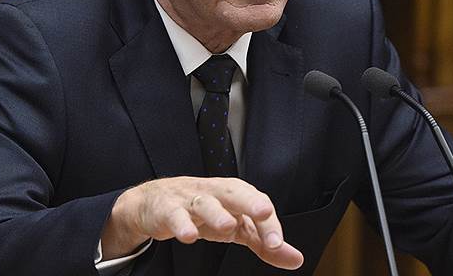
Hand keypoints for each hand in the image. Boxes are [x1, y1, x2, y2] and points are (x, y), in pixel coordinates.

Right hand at [101, 176, 303, 269]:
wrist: (156, 203)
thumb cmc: (204, 213)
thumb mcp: (237, 228)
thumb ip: (264, 244)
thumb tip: (295, 259)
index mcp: (236, 195)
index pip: (258, 204)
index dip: (269, 224)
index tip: (277, 244)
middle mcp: (216, 193)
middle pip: (235, 192)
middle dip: (250, 201)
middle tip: (264, 212)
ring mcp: (191, 200)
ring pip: (205, 202)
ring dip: (216, 214)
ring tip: (227, 226)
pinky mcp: (168, 209)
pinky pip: (175, 215)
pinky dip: (182, 224)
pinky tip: (189, 236)